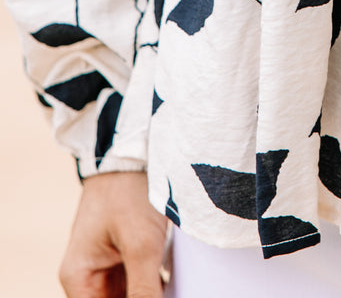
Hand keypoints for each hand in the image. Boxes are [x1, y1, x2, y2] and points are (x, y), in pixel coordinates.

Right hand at [59, 171, 168, 297]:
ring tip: (174, 288)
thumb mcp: (141, 245)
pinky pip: (137, 280)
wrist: (134, 146)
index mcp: (78, 278)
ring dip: (150, 294)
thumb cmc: (130, 190)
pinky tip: (174, 284)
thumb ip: (144, 291)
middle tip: (171, 292)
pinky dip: (154, 285)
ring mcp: (106, 262)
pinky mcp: (124, 251)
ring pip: (128, 294)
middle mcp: (87, 275)